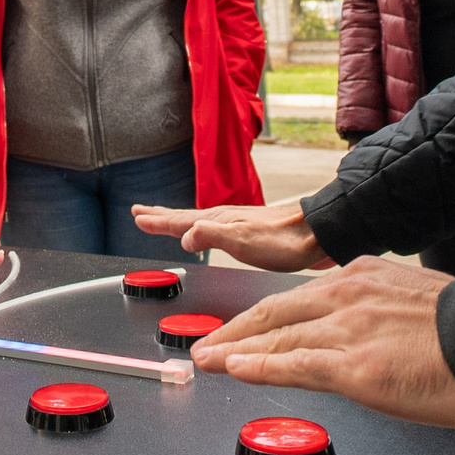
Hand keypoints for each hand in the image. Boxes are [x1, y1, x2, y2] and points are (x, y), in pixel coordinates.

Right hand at [131, 199, 332, 272]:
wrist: (318, 235)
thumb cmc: (283, 240)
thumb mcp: (242, 240)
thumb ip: (211, 236)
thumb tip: (184, 238)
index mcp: (219, 221)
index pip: (179, 221)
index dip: (157, 221)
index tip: (137, 217)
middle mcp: (226, 219)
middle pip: (185, 217)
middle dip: (161, 216)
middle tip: (140, 213)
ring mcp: (238, 224)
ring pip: (199, 221)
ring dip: (178, 221)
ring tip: (165, 220)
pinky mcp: (251, 233)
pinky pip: (214, 229)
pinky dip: (201, 229)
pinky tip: (207, 233)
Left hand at [187, 256, 454, 430]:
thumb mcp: (421, 306)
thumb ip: (385, 314)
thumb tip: (374, 338)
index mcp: (368, 276)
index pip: (302, 296)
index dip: (267, 315)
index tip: (246, 326)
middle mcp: (351, 294)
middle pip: (275, 312)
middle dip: (235, 330)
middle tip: (207, 345)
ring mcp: (350, 328)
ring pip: (277, 338)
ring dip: (233, 350)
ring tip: (206, 360)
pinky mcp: (354, 366)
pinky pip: (293, 365)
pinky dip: (258, 368)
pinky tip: (234, 370)